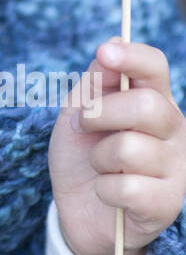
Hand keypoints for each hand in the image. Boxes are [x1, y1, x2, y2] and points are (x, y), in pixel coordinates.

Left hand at [48, 39, 185, 254]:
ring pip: (129, 148)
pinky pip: (126, 187)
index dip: (133, 56)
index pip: (156, 67)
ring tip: (100, 166)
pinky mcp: (168, 203)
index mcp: (154, 99)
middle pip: (145, 105)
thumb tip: (113, 43)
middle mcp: (174, 129)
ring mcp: (176, 167)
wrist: (80, 211)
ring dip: (98, 158)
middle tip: (83, 125)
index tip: (105, 53)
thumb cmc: (83, 154)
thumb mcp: (78, 112)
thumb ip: (95, 81)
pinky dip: (104, 189)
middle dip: (100, 114)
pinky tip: (108, 193)